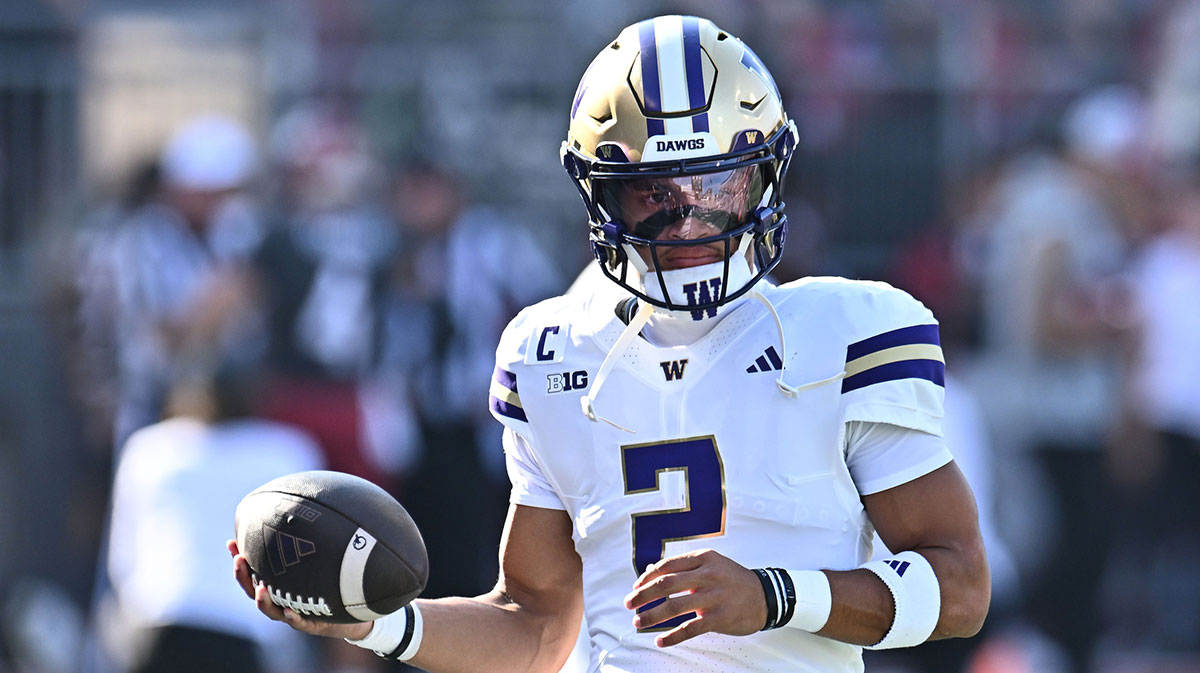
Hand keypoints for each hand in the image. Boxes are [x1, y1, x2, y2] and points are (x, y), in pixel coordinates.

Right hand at [226, 540, 372, 639]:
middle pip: (254, 590)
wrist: (351, 613)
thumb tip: (307, 511)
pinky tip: (289, 611)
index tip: (231, 543)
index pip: (252, 572)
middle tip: (239, 560)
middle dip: (243, 576)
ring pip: (271, 610)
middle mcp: (281, 600)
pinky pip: (300, 623)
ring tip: (260, 588)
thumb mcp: (319, 562)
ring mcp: (294, 612)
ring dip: (262, 600)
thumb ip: (310, 544)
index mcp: (279, 585)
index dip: (239, 560)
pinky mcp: (311, 624)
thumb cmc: (330, 585)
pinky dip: (293, 617)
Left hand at [623, 549, 765, 646]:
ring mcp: (714, 597)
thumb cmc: (733, 580)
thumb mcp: (712, 565)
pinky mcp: (719, 617)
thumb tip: (650, 572)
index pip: (667, 566)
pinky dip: (672, 636)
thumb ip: (684, 568)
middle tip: (629, 603)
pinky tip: (660, 640)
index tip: (636, 587)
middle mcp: (707, 575)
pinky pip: (690, 628)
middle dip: (643, 595)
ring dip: (652, 615)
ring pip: (674, 606)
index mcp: (703, 559)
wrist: (765, 596)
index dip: (647, 577)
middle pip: (666, 584)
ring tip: (638, 622)